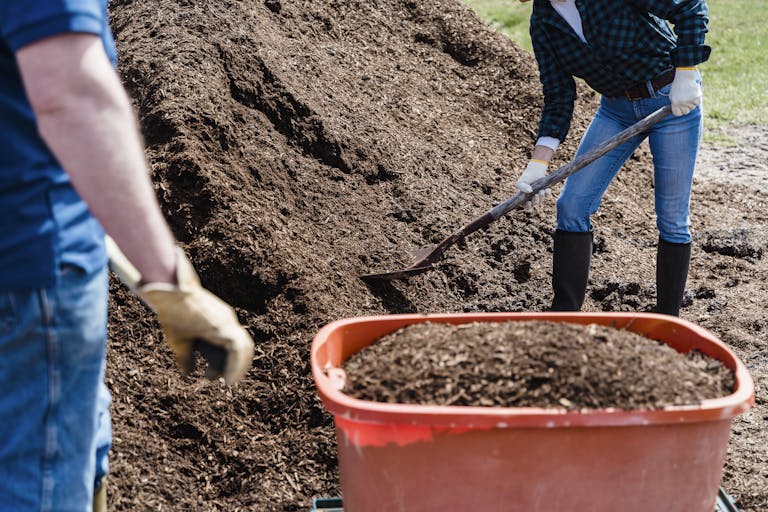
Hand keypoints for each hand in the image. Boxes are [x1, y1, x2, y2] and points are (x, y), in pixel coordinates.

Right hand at [137, 248, 254, 384]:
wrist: (170, 294)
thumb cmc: (173, 314)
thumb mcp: (180, 342)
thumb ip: (186, 358)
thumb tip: (187, 374)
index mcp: (219, 323)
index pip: (232, 345)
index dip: (228, 362)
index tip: (213, 377)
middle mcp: (227, 321)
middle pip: (242, 346)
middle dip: (236, 365)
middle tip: (227, 381)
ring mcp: (227, 321)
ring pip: (244, 348)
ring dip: (239, 367)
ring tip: (230, 382)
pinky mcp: (224, 325)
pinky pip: (238, 348)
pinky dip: (237, 365)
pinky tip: (229, 379)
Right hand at [516, 159, 550, 209]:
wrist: (534, 171)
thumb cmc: (526, 178)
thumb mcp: (521, 182)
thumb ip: (522, 187)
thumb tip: (530, 191)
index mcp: (525, 198)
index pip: (526, 206)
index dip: (528, 206)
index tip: (529, 202)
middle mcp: (532, 199)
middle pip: (534, 204)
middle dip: (536, 200)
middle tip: (536, 195)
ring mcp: (539, 196)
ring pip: (541, 200)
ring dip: (542, 196)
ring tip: (541, 191)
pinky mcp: (545, 192)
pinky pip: (547, 196)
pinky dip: (547, 193)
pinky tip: (546, 189)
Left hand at [669, 68, 701, 115]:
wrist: (684, 78)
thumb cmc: (677, 87)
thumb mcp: (672, 96)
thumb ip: (674, 104)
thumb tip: (677, 111)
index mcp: (675, 103)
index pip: (678, 114)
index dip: (680, 111)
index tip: (681, 108)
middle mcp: (681, 103)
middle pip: (686, 112)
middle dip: (687, 107)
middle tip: (686, 100)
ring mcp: (689, 100)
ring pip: (692, 107)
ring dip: (692, 103)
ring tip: (689, 95)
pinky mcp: (696, 97)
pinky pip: (698, 103)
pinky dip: (697, 100)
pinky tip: (694, 94)